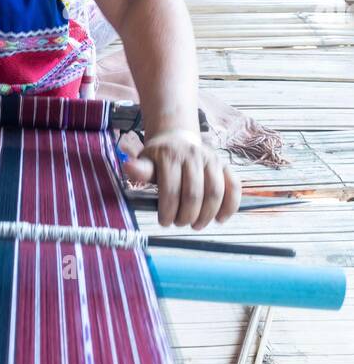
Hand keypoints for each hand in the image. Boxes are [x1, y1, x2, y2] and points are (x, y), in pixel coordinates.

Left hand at [119, 128, 240, 228]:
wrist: (177, 139)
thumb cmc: (159, 157)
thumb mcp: (145, 161)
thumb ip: (140, 170)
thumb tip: (128, 167)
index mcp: (170, 155)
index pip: (171, 189)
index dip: (168, 211)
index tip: (164, 222)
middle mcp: (193, 156)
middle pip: (194, 194)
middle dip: (186, 216)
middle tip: (180, 224)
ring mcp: (212, 160)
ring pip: (215, 193)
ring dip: (206, 215)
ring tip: (196, 225)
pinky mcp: (225, 166)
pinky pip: (234, 187)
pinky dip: (230, 206)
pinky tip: (220, 219)